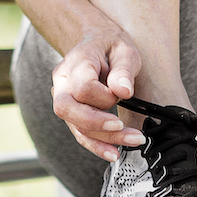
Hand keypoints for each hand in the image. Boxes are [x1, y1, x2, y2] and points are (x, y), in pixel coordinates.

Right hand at [51, 19, 145, 161]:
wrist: (96, 44)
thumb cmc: (111, 46)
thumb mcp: (124, 50)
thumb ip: (124, 70)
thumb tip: (123, 92)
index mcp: (76, 61)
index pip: (82, 86)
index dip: (104, 96)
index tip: (123, 93)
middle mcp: (62, 81)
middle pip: (66, 109)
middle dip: (95, 124)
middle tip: (122, 127)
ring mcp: (63, 97)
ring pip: (74, 125)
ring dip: (103, 139)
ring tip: (133, 141)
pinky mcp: (71, 113)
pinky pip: (79, 133)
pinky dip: (97, 145)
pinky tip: (114, 153)